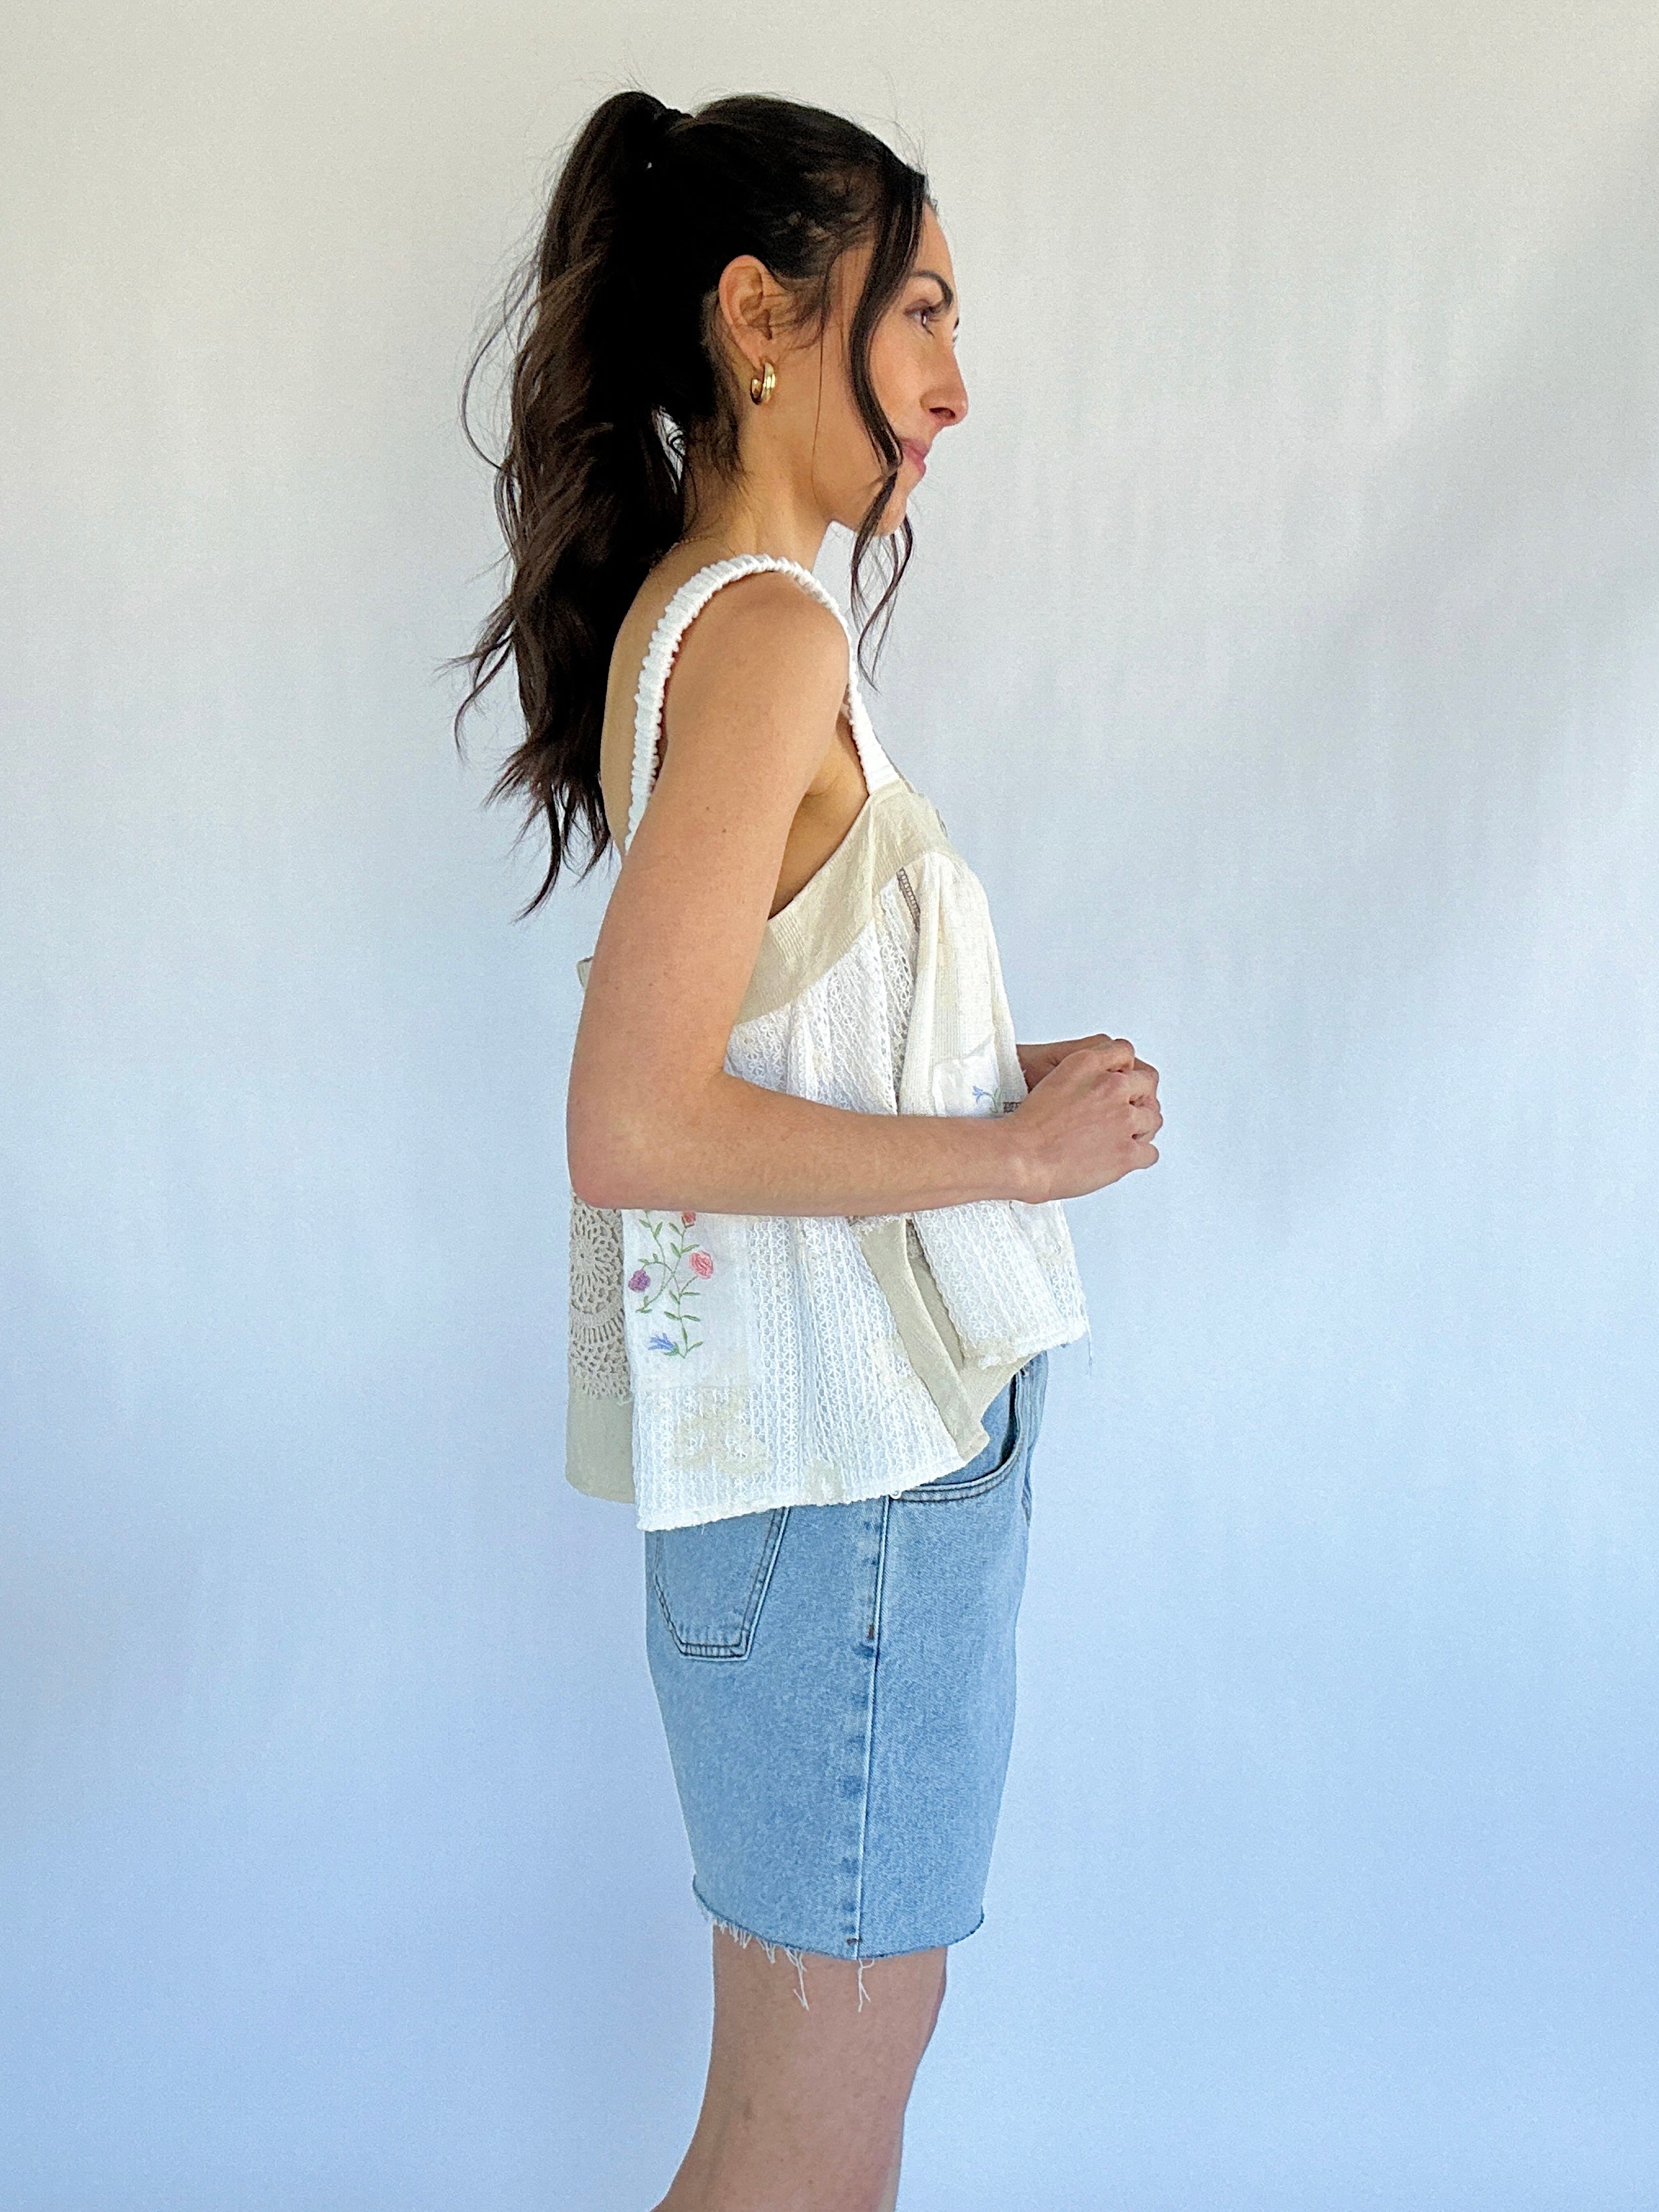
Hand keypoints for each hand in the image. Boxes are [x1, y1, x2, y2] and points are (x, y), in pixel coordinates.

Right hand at [1008, 1036, 1161, 1201]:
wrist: (1021, 1156)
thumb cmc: (1028, 1126)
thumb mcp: (1053, 1078)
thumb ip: (1081, 1074)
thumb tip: (1096, 1083)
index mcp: (1088, 1064)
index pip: (1124, 1051)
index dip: (1125, 1068)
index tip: (1123, 1078)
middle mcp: (1110, 1087)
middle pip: (1147, 1082)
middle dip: (1140, 1095)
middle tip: (1129, 1108)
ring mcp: (1123, 1119)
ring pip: (1153, 1117)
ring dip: (1142, 1125)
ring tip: (1128, 1134)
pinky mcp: (1126, 1151)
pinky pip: (1150, 1152)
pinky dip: (1139, 1155)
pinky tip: (1126, 1155)